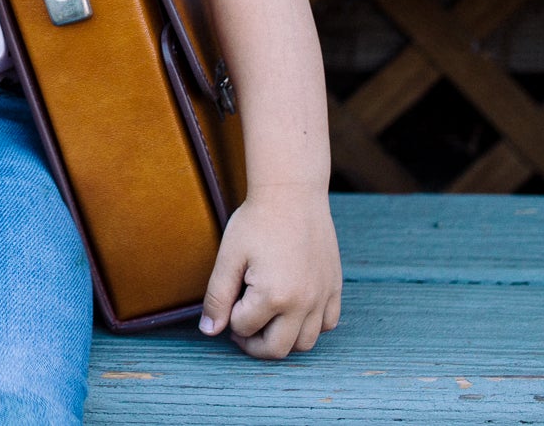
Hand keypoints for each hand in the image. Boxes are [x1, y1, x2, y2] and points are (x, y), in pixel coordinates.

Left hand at [199, 185, 341, 358]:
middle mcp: (303, 303)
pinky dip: (310, 326)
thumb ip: (217, 297)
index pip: (243, 329)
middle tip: (241, 325)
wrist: (292, 194)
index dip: (228, 318)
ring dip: (283, 340)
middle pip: (277, 350)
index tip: (227, 299)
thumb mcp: (228, 257)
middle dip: (253, 344)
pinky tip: (293, 311)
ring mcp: (322, 297)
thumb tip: (209, 331)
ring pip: (305, 344)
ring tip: (266, 320)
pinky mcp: (334, 288)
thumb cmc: (256, 221)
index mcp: (273, 296)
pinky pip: (327, 325)